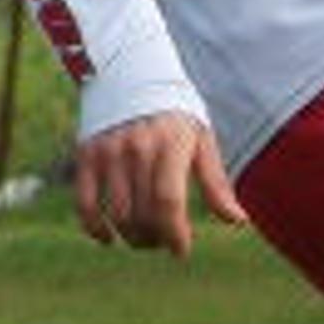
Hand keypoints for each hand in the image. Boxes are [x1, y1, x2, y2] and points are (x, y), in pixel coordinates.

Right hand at [71, 111, 248, 255]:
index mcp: (171, 144)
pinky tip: (110, 238)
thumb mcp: (201, 139)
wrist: (129, 73)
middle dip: (156, 238)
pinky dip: (95, 229)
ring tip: (145, 237)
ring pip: (117, 214)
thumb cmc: (175, 113)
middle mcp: (137, 148)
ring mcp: (108, 152)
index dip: (174, 233)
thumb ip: (216, 182)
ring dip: (132, 237)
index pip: (168, 201)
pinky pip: (85, 204)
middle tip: (165, 240)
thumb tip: (238, 221)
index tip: (181, 250)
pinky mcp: (86, 156)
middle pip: (143, 213)